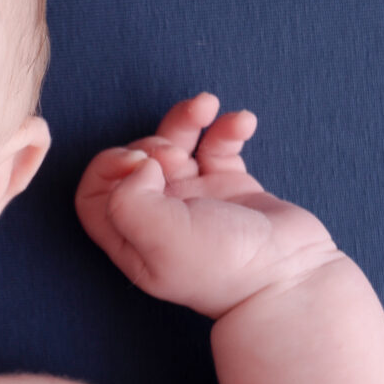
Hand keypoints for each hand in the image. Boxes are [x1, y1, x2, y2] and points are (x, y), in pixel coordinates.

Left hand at [75, 92, 339, 317]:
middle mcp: (160, 218)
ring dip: (186, 118)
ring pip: (176, 144)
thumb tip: (138, 166)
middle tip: (174, 157)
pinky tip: (242, 121)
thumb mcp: (161, 240)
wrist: (289, 278)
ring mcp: (196, 200)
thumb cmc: (224, 267)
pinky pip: (219, 145)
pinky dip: (228, 127)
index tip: (138, 163)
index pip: (94, 194)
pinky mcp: (232, 185)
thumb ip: (130, 201)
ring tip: (205, 105)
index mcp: (133, 238)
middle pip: (134, 163)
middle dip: (151, 144)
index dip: (107, 168)